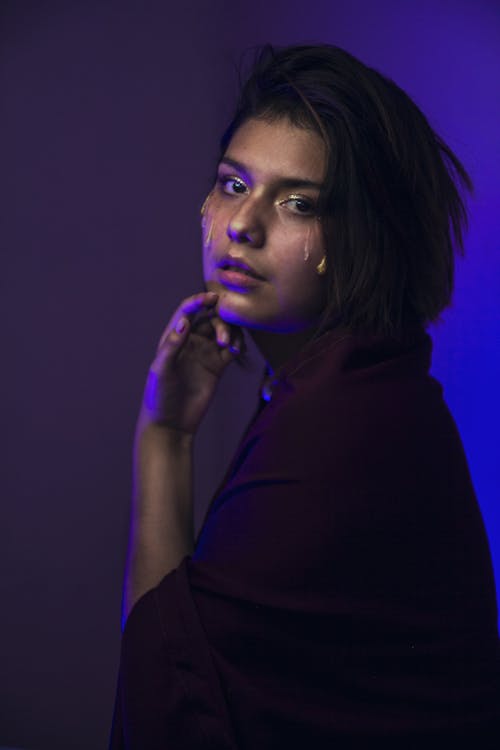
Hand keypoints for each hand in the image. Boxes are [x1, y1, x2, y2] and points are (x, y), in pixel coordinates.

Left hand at [140, 291, 244, 434]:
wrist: (171, 423)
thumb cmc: (159, 396)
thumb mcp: (162, 370)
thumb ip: (172, 346)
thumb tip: (184, 322)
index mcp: (173, 337)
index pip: (187, 311)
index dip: (199, 300)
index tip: (214, 297)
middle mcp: (190, 342)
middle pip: (210, 318)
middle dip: (220, 321)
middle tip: (224, 339)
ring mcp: (205, 353)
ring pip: (223, 331)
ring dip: (230, 332)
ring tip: (232, 348)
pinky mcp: (217, 366)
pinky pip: (231, 348)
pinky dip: (237, 345)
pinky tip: (237, 352)